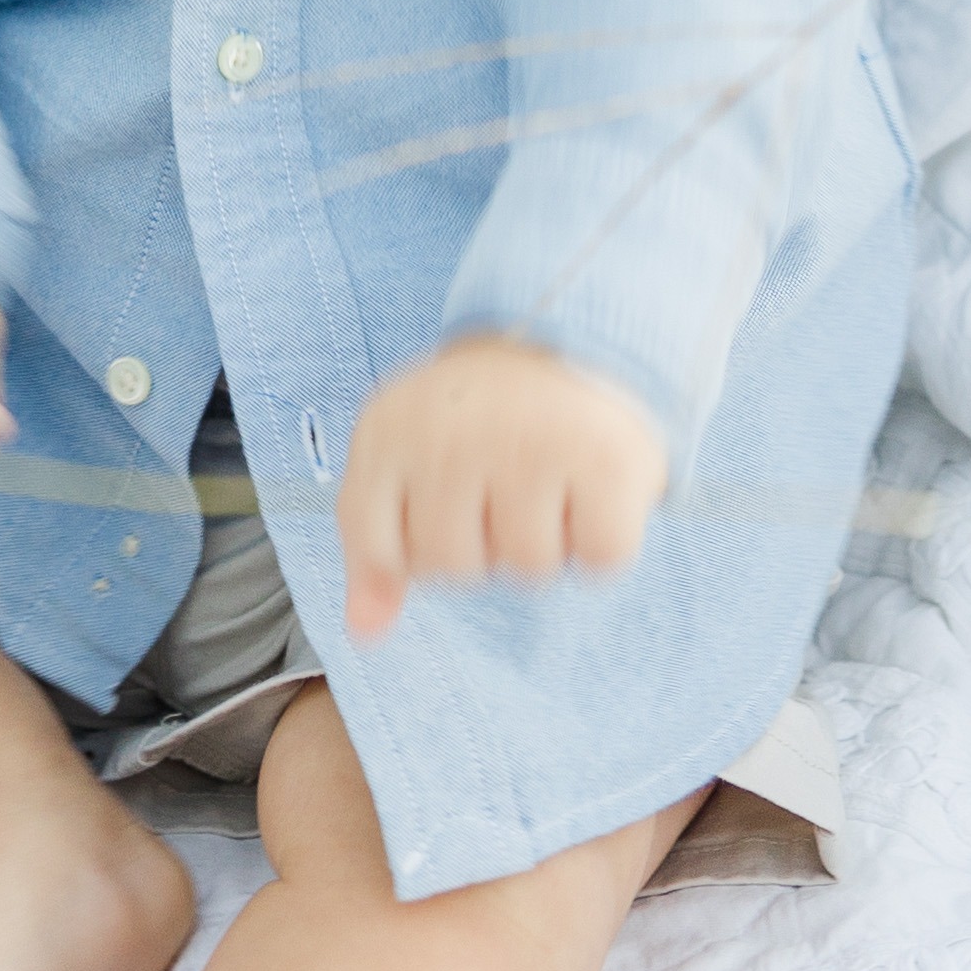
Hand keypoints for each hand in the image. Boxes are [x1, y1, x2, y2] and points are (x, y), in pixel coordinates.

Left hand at [336, 332, 666, 640]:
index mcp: (390, 432)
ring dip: (546, 542)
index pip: (383, 550)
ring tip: (548, 479)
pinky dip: (602, 539)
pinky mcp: (605, 461)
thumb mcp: (402, 461)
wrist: (571, 337)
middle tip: (502, 482)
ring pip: (529, 570)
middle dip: (484, 545)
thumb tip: (366, 634)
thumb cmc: (476, 418)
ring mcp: (529, 446)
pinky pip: (599, 559)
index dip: (418, 548)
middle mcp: (453, 436)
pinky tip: (590, 487)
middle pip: (458, 570)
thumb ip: (375, 548)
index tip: (442, 501)